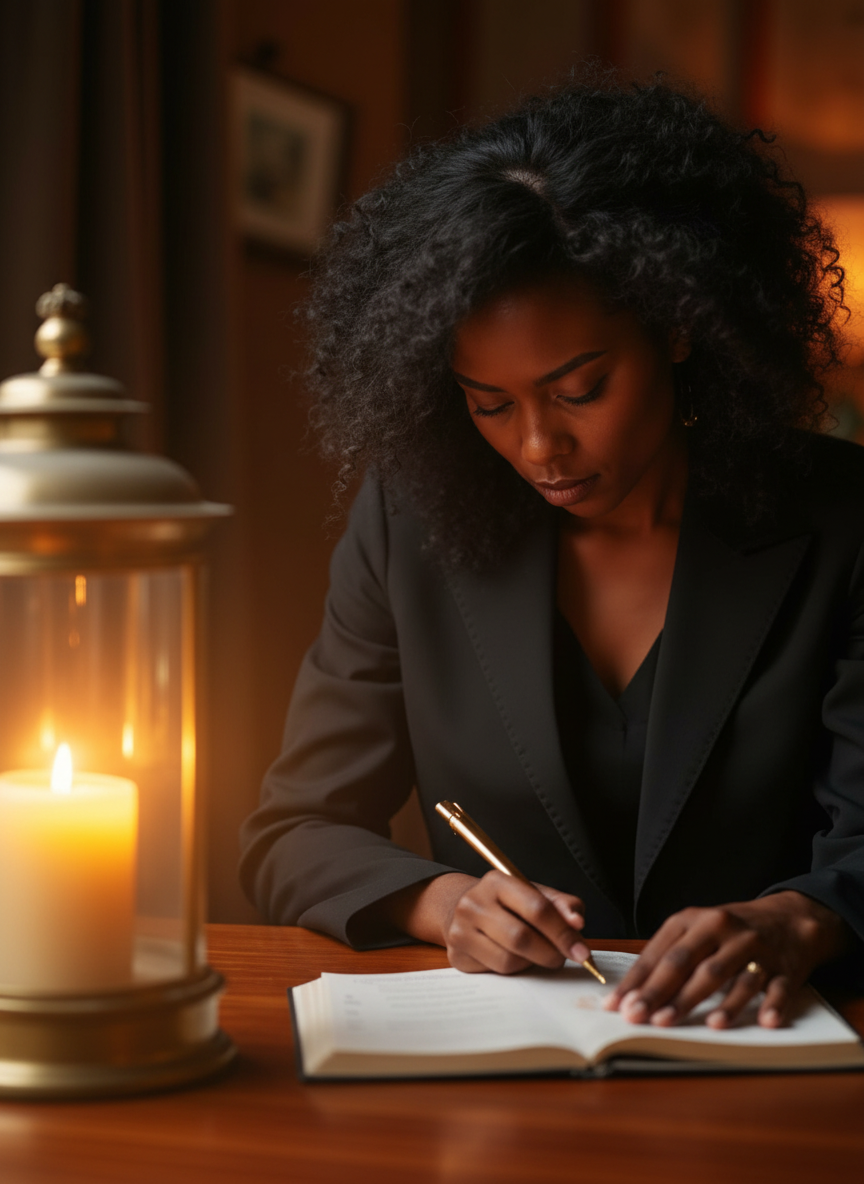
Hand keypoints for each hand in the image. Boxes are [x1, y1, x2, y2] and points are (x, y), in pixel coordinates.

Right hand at [383, 871, 587, 973]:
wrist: (465, 910)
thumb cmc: (508, 904)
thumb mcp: (535, 894)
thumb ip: (562, 905)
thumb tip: (577, 923)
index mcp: (496, 881)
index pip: (537, 908)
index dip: (563, 933)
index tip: (582, 953)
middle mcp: (473, 903)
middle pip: (521, 938)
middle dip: (550, 954)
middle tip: (561, 958)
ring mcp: (460, 930)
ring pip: (509, 961)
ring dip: (532, 963)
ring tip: (535, 954)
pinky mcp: (457, 955)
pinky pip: (496, 973)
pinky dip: (514, 970)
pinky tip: (514, 957)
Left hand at [604, 890, 850, 1028]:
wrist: (789, 918)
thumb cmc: (731, 931)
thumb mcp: (698, 930)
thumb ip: (669, 957)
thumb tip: (634, 992)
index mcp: (695, 921)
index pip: (661, 953)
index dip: (638, 981)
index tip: (617, 1004)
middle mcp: (723, 930)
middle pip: (689, 964)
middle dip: (662, 993)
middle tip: (641, 1017)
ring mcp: (755, 948)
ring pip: (732, 976)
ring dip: (716, 1002)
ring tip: (698, 1024)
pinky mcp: (785, 967)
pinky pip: (778, 986)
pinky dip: (771, 1004)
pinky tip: (764, 1021)